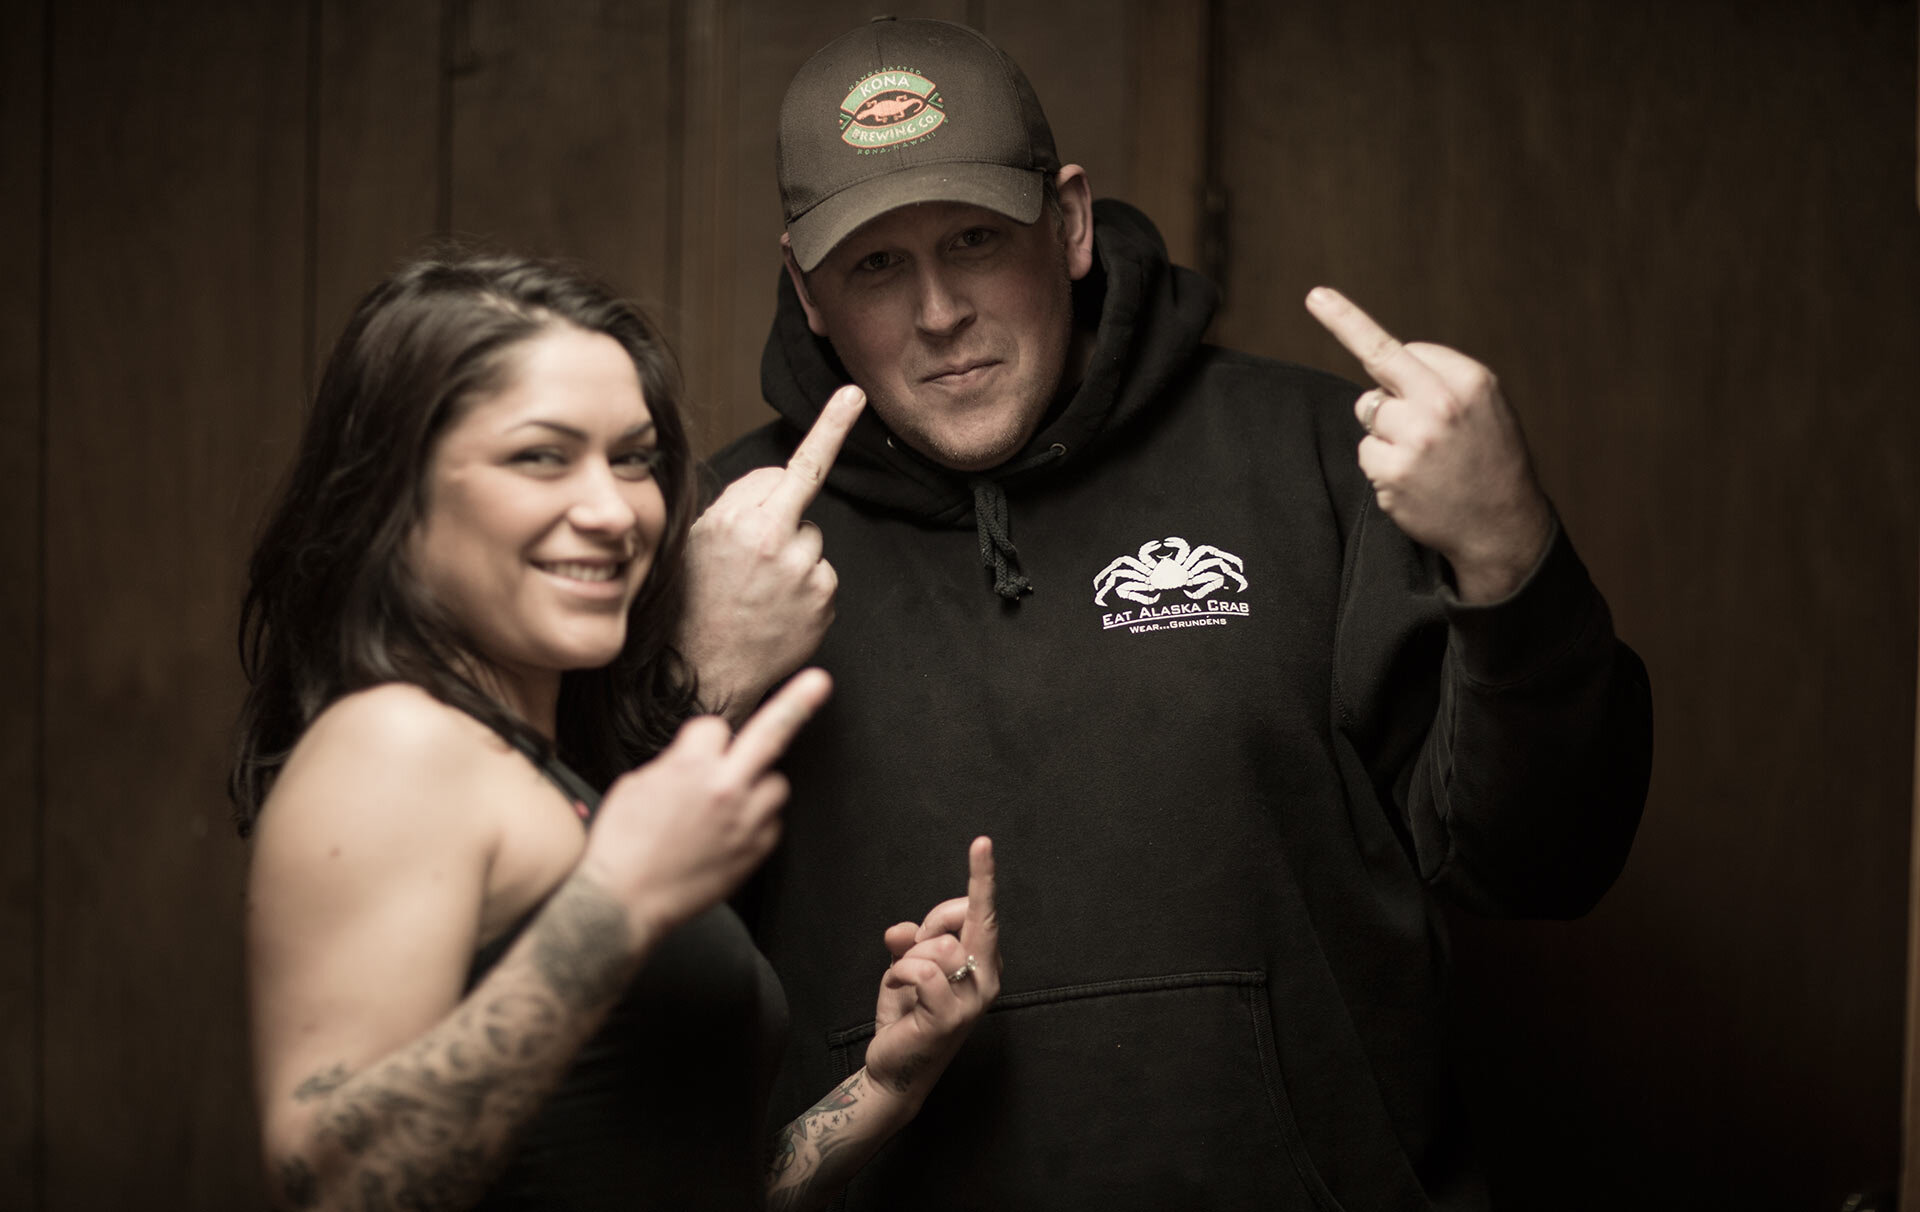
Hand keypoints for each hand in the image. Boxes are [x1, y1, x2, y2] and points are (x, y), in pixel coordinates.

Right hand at [577, 670, 831, 938]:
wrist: (622, 903)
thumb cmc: (621, 844)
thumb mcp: (636, 785)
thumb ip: (676, 763)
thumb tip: (697, 758)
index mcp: (690, 765)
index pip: (715, 727)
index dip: (703, 741)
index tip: (695, 753)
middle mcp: (726, 788)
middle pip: (771, 732)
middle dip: (797, 702)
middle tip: (820, 682)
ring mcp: (746, 821)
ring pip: (775, 783)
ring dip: (757, 786)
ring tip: (725, 808)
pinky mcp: (756, 851)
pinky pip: (771, 822)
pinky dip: (755, 823)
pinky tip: (725, 837)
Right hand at [678, 386, 865, 724]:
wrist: (702, 673)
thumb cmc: (692, 602)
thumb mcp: (697, 539)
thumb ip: (740, 501)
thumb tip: (780, 479)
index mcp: (745, 521)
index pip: (795, 465)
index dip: (830, 427)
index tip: (854, 395)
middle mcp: (781, 543)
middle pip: (797, 508)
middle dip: (777, 524)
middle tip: (743, 564)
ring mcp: (808, 575)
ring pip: (811, 543)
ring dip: (791, 558)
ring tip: (756, 591)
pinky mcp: (824, 602)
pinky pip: (821, 576)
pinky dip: (803, 587)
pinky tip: (774, 608)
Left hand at [864, 838, 999, 1108]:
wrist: (892, 1068)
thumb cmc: (906, 1014)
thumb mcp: (907, 966)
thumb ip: (912, 940)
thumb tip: (901, 932)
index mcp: (983, 963)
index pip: (983, 913)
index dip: (981, 877)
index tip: (981, 842)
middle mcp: (987, 980)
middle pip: (960, 920)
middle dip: (928, 927)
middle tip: (908, 951)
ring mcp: (971, 1001)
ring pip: (936, 946)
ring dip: (908, 959)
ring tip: (904, 985)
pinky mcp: (949, 1018)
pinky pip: (921, 971)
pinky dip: (900, 975)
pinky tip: (896, 993)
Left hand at [1305, 287, 1551, 602]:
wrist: (1503, 525)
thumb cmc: (1491, 459)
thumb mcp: (1486, 404)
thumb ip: (1441, 379)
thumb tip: (1382, 368)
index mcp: (1468, 380)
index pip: (1404, 349)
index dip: (1380, 348)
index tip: (1320, 298)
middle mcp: (1441, 404)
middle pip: (1377, 368)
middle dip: (1354, 340)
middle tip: (1327, 310)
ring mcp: (1414, 439)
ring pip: (1369, 416)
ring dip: (1385, 435)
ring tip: (1425, 460)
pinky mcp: (1392, 473)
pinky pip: (1365, 454)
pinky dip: (1382, 467)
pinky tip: (1414, 482)